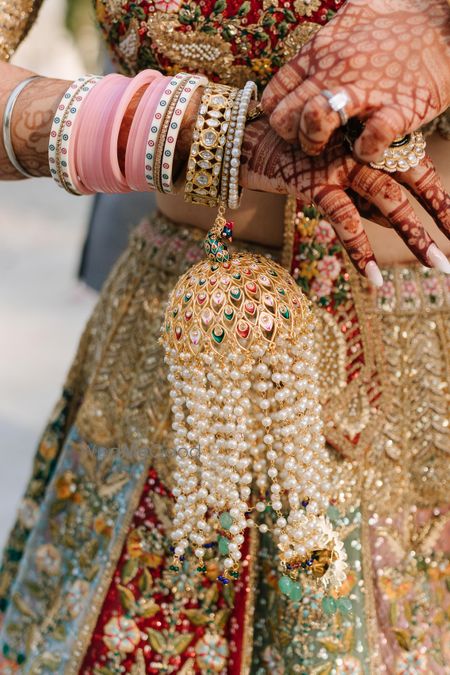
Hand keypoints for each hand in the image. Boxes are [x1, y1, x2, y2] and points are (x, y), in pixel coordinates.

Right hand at [240, 117, 449, 281]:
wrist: (250, 143)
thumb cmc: (297, 157)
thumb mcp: (338, 171)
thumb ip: (364, 192)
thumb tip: (393, 221)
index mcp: (370, 142)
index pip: (417, 168)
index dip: (442, 198)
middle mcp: (363, 148)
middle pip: (413, 183)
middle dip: (440, 218)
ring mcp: (341, 163)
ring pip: (388, 200)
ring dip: (414, 235)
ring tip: (436, 264)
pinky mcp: (316, 183)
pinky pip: (345, 220)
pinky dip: (360, 251)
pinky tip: (374, 278)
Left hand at [261, 0, 449, 161]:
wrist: (443, 18)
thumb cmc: (395, 21)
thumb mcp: (346, 24)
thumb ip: (321, 50)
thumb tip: (303, 66)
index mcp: (317, 55)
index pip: (273, 97)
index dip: (278, 117)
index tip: (294, 124)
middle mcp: (332, 74)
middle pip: (284, 119)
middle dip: (293, 138)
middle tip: (314, 142)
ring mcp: (364, 90)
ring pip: (314, 123)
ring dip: (318, 144)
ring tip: (337, 144)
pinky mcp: (398, 108)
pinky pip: (370, 140)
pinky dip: (366, 152)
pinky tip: (370, 147)